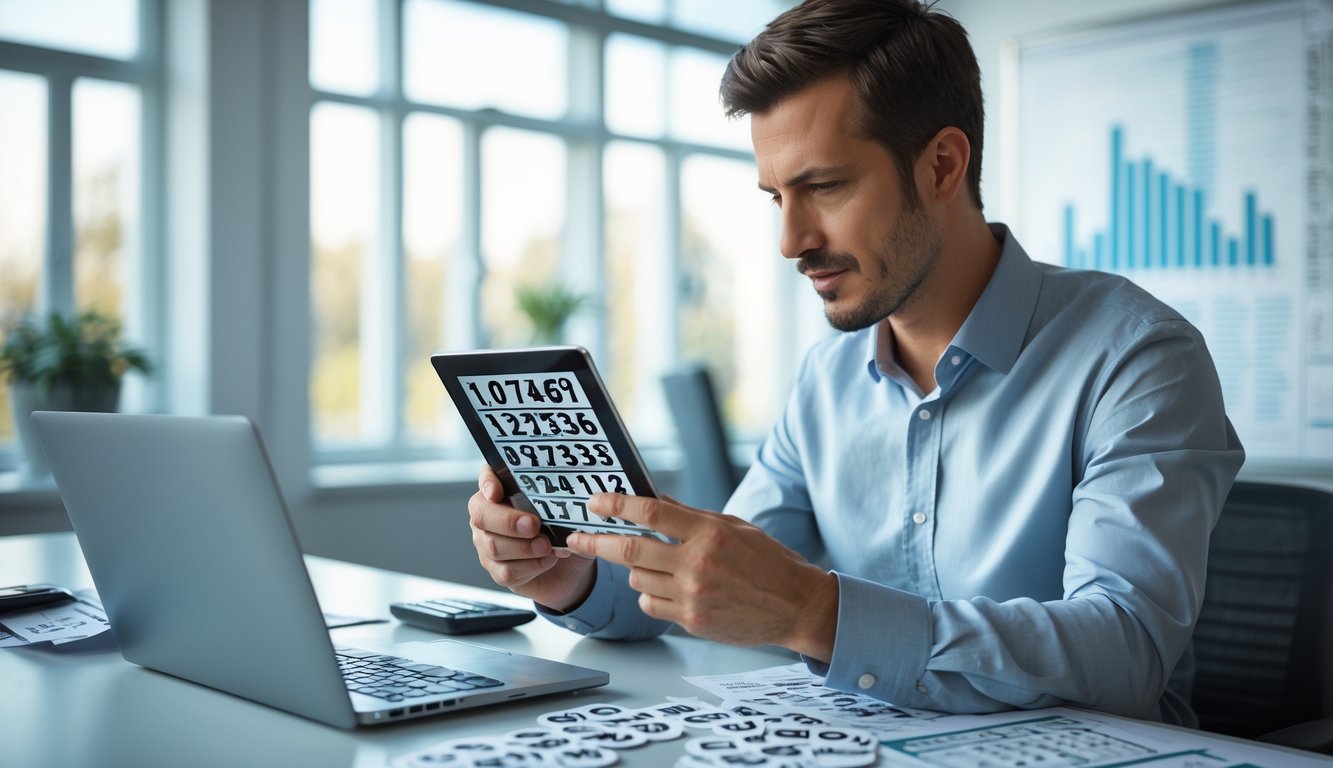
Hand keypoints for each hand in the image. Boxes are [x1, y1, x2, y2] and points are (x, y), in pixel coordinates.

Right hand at [466, 465, 595, 611]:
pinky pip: (506, 571)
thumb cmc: (562, 531)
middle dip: (508, 521)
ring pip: (494, 546)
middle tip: (534, 525)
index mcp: (504, 493)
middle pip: (482, 515)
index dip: (487, 482)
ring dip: (524, 547)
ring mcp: (488, 545)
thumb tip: (568, 499)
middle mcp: (489, 517)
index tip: (497, 492)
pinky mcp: (497, 571)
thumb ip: (563, 501)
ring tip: (547, 546)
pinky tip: (547, 560)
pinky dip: (531, 566)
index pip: (486, 477)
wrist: (568, 567)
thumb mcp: (568, 512)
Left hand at [567, 493, 838, 660]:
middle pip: (631, 550)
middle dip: (596, 542)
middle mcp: (698, 564)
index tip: (595, 502)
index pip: (652, 512)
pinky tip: (668, 588)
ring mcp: (693, 596)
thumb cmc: (768, 562)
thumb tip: (655, 502)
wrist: (796, 605)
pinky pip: (651, 605)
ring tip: (652, 564)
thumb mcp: (734, 527)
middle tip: (577, 537)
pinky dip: (650, 595)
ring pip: (639, 579)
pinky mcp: (692, 621)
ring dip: (636, 569)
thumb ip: (692, 517)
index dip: (618, 505)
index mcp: (709, 533)